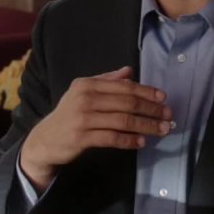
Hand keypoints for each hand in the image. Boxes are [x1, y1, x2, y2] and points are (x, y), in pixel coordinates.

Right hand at [20, 66, 171, 190]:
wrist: (45, 139)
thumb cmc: (69, 113)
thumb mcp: (84, 92)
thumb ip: (106, 80)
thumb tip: (129, 71)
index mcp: (88, 84)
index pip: (123, 86)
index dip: (146, 91)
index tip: (163, 98)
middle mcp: (85, 98)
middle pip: (126, 103)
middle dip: (150, 109)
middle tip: (168, 115)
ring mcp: (83, 118)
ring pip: (122, 120)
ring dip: (145, 125)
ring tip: (161, 130)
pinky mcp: (81, 138)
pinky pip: (112, 138)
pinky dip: (129, 140)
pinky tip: (141, 142)